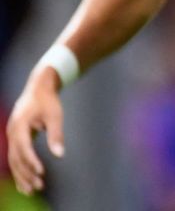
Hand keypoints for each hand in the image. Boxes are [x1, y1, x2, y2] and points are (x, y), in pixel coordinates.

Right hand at [6, 69, 65, 195]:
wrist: (38, 87)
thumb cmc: (48, 100)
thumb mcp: (55, 115)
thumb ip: (56, 135)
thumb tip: (60, 155)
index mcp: (19, 125)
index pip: (24, 148)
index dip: (31, 161)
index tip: (41, 172)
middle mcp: (12, 132)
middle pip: (16, 158)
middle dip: (26, 174)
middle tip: (37, 188)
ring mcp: (11, 135)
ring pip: (13, 160)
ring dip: (21, 176)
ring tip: (31, 190)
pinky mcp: (15, 137)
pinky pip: (15, 157)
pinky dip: (20, 169)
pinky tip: (25, 182)